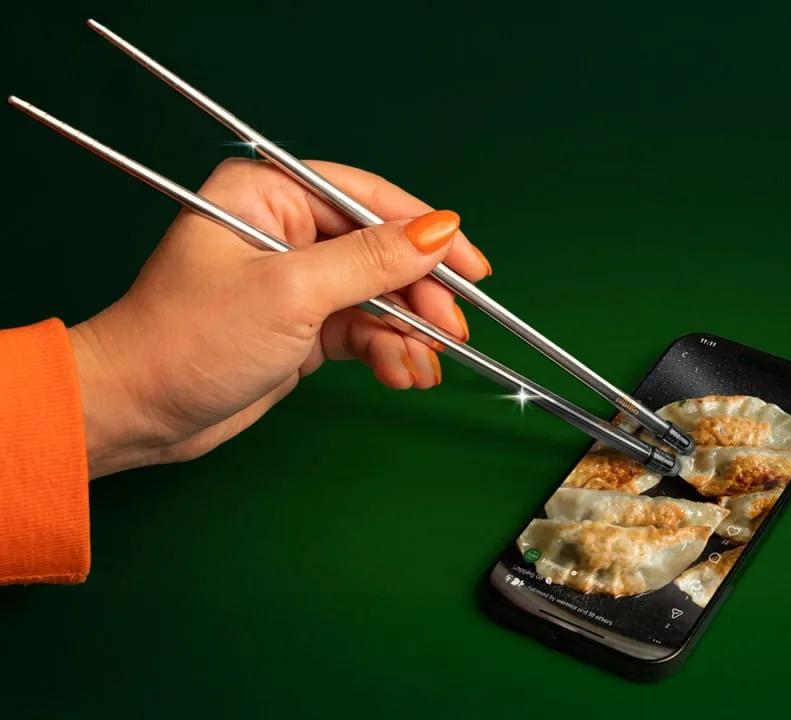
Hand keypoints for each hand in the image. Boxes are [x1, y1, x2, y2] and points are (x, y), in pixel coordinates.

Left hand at [70, 158, 490, 478]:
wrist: (138, 414)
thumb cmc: (188, 340)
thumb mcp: (292, 293)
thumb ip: (371, 261)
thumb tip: (440, 231)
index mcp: (267, 194)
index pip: (366, 198)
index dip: (425, 231)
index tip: (472, 268)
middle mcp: (283, 229)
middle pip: (379, 249)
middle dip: (419, 295)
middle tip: (454, 331)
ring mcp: (294, 279)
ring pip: (377, 295)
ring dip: (407, 333)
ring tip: (423, 366)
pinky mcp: (300, 325)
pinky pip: (362, 328)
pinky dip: (386, 352)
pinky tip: (402, 374)